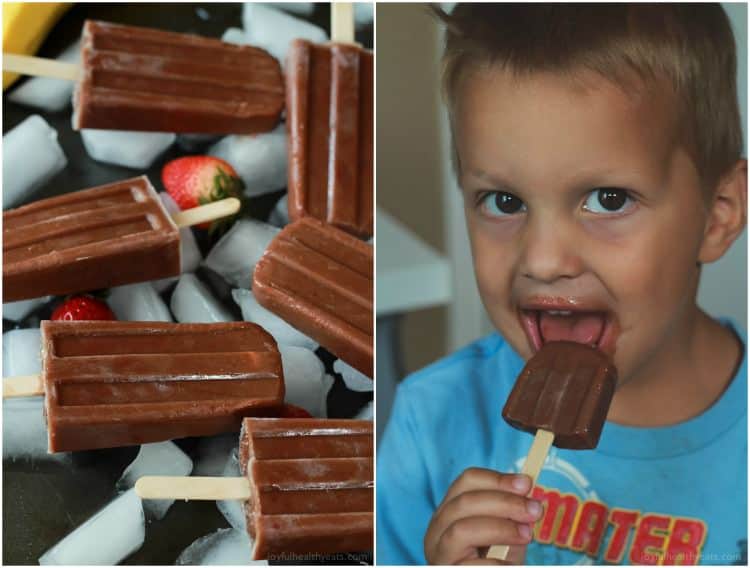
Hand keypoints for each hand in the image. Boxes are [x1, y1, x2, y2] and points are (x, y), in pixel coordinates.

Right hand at [424, 468, 541, 564]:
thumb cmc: (496, 562)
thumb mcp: (504, 535)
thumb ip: (513, 517)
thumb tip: (528, 499)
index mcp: (449, 511)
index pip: (466, 481)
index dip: (497, 479)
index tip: (526, 484)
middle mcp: (437, 529)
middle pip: (464, 502)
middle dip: (504, 502)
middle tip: (535, 510)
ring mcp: (439, 553)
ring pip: (461, 529)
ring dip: (500, 528)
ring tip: (527, 535)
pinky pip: (471, 565)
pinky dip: (495, 563)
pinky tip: (511, 565)